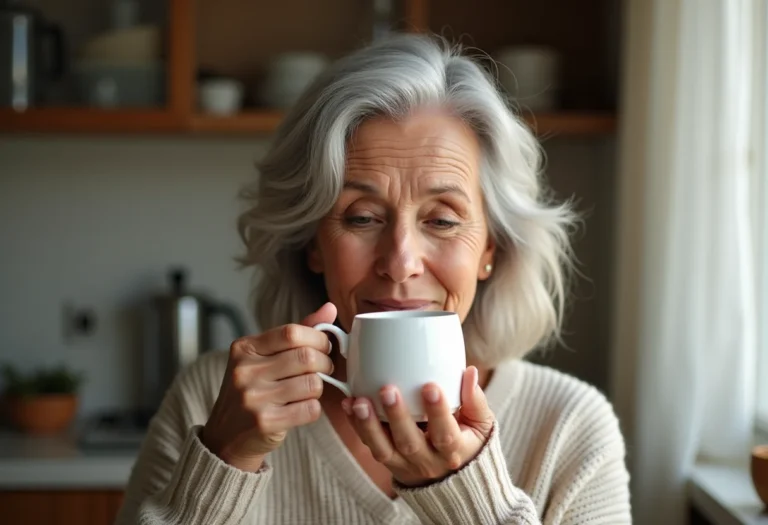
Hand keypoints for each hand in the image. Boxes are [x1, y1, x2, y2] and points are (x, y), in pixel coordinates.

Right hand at [201, 303, 336, 471]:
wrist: (226, 437)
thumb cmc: (252, 390)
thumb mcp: (264, 357)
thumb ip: (296, 333)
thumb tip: (330, 308)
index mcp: (244, 348)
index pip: (292, 332)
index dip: (317, 338)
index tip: (323, 347)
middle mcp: (245, 371)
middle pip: (306, 357)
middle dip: (325, 363)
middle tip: (323, 369)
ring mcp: (253, 398)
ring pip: (312, 384)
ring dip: (319, 387)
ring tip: (309, 389)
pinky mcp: (265, 423)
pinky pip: (310, 409)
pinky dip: (313, 408)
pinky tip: (301, 408)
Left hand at [342, 366, 494, 485]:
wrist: (452, 481)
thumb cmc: (467, 442)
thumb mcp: (480, 425)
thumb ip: (475, 400)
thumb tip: (469, 372)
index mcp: (454, 452)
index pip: (446, 435)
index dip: (438, 412)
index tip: (430, 386)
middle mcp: (428, 462)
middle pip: (410, 443)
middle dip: (397, 416)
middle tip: (387, 389)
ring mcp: (404, 464)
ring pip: (383, 449)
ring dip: (369, 425)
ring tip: (359, 402)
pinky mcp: (387, 461)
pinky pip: (370, 445)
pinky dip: (357, 425)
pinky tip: (349, 404)